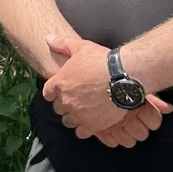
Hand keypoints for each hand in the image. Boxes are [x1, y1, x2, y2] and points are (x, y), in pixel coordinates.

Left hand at [40, 36, 172, 147]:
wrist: (124, 75)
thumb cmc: (102, 60)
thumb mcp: (80, 47)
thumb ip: (62, 43)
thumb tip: (48, 38)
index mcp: (59, 83)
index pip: (48, 93)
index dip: (55, 92)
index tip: (64, 91)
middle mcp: (65, 100)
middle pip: (58, 108)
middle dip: (66, 104)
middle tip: (77, 100)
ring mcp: (78, 114)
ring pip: (68, 121)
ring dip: (74, 117)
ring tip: (85, 111)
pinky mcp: (91, 125)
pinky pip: (81, 132)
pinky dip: (85, 128)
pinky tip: (92, 121)